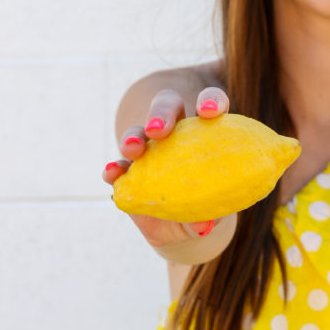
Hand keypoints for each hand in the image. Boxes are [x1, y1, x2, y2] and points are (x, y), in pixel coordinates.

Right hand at [102, 86, 230, 249]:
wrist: (186, 229)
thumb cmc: (212, 210)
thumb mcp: (217, 215)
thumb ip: (213, 216)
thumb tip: (203, 225)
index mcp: (207, 130)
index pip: (211, 104)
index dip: (211, 101)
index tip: (208, 112)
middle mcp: (176, 131)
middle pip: (167, 106)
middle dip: (161, 112)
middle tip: (158, 129)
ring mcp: (149, 150)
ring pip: (137, 132)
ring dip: (132, 137)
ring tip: (132, 149)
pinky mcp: (127, 173)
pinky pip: (117, 167)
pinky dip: (114, 169)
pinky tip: (112, 173)